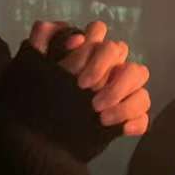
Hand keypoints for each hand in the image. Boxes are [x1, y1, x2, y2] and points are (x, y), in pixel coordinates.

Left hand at [28, 20, 149, 135]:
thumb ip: (42, 39)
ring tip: (101, 118)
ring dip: (126, 105)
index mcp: (93, 56)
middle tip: (93, 103)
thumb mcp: (30, 65)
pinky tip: (120, 130)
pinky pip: (143, 118)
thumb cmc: (34, 95)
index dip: (101, 60)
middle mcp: (111, 73)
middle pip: (134, 69)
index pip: (114, 49)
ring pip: (142, 93)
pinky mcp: (124, 120)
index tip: (80, 82)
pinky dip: (136, 123)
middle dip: (117, 85)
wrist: (32, 136)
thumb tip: (77, 38)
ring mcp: (120, 97)